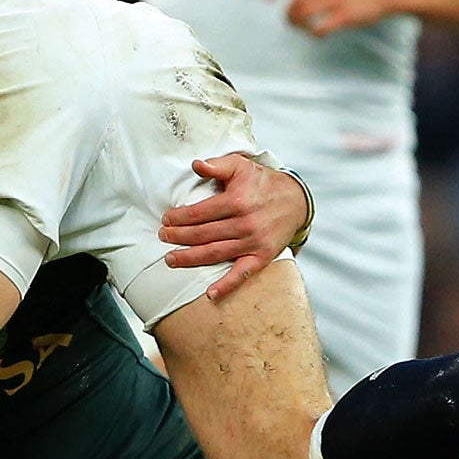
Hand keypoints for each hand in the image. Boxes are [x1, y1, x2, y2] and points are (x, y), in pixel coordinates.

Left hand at [160, 153, 308, 300]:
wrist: (296, 200)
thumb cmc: (263, 182)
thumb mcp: (241, 165)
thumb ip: (217, 165)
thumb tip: (196, 165)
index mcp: (236, 201)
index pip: (199, 213)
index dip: (179, 218)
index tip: (166, 220)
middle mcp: (244, 224)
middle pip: (202, 234)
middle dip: (178, 237)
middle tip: (162, 237)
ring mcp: (253, 242)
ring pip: (214, 253)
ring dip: (190, 259)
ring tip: (171, 259)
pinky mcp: (262, 257)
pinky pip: (242, 274)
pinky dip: (226, 285)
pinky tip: (210, 294)